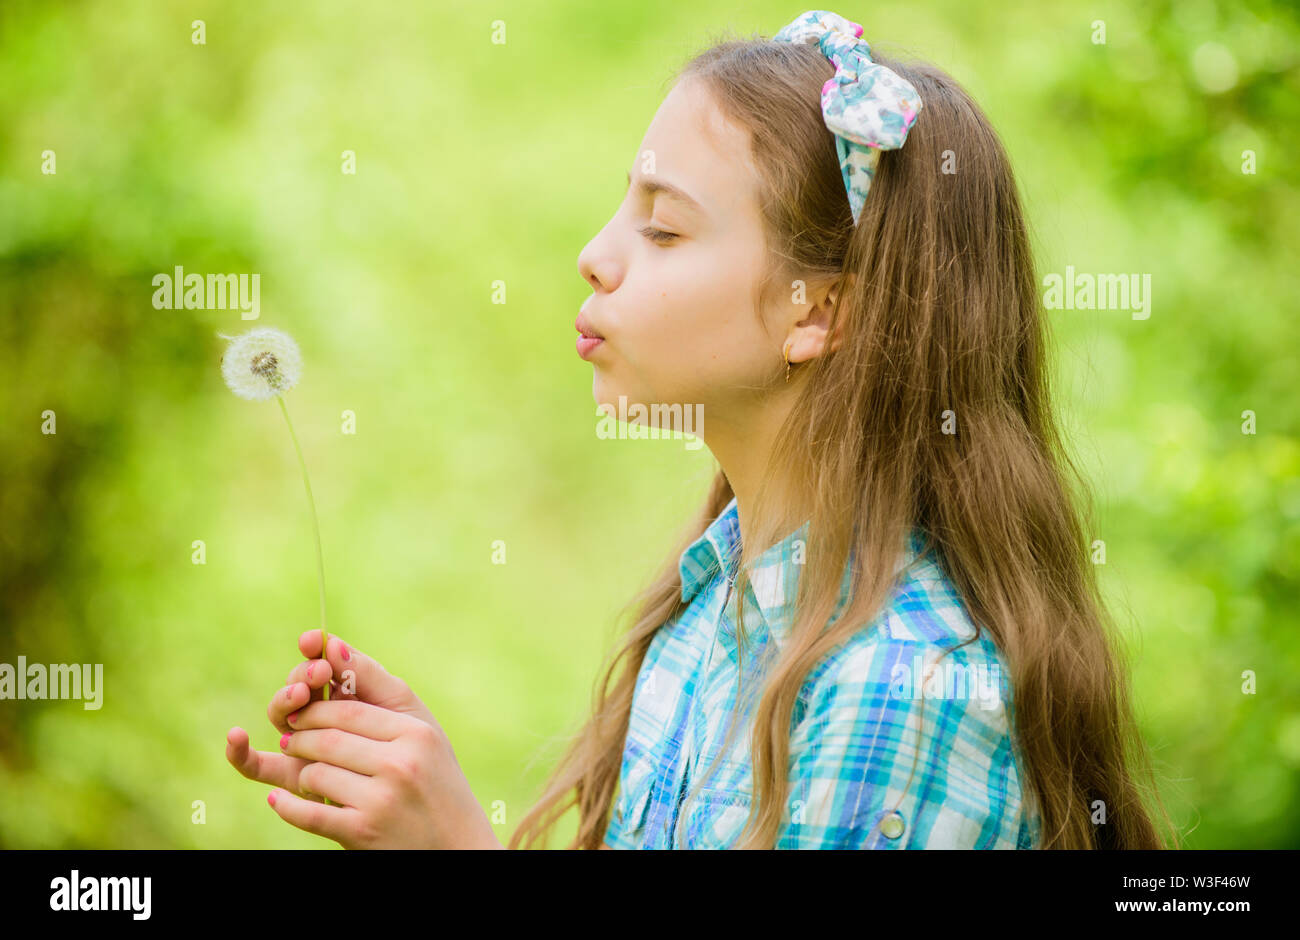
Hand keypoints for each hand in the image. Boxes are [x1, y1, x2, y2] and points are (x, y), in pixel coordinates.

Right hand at [226, 630, 433, 799]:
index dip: (315, 650)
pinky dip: (240, 753)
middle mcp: (321, 716)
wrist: (426, 807)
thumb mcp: (400, 708)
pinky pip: (257, 767)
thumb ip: (368, 676)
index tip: (312, 641)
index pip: (323, 665)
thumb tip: (333, 645)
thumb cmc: (415, 752)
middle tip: (320, 673)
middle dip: (304, 674)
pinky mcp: (291, 779)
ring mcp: (303, 746)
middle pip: (299, 687)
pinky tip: (236, 736)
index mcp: (347, 693)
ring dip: (284, 701)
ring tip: (301, 695)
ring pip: (280, 717)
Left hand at [226, 632, 502, 848]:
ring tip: (302, 770)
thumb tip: (334, 646)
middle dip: (300, 736)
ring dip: (300, 771)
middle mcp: (401, 763)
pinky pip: (309, 813)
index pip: (349, 709)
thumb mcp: (422, 731)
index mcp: (416, 733)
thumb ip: (381, 688)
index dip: (316, 707)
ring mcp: (382, 800)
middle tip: (290, 737)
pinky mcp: (363, 832)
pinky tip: (281, 800)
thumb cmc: (436, 780)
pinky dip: (288, 806)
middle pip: (327, 738)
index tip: (301, 710)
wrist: (457, 846)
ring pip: (315, 772)